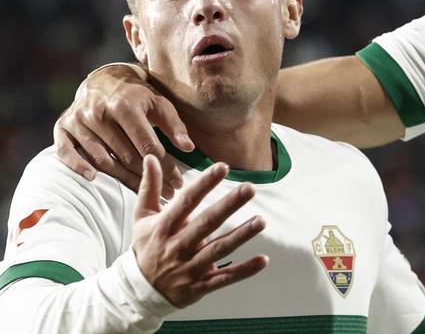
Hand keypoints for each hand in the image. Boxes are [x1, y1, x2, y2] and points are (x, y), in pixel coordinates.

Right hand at [55, 63, 191, 197]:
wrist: (103, 80)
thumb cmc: (137, 96)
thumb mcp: (160, 104)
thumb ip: (175, 126)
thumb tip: (189, 148)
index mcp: (125, 105)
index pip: (146, 144)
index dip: (164, 166)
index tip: (178, 182)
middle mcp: (99, 113)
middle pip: (125, 155)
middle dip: (147, 176)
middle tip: (167, 193)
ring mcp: (78, 120)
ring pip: (102, 159)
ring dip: (123, 179)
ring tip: (144, 191)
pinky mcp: (62, 127)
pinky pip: (66, 151)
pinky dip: (77, 166)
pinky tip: (93, 179)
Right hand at [132, 156, 267, 307]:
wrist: (137, 292)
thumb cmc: (145, 247)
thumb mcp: (141, 218)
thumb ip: (150, 188)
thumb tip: (151, 157)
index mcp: (164, 227)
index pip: (186, 202)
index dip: (204, 184)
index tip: (222, 167)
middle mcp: (178, 246)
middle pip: (206, 223)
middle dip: (228, 206)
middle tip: (250, 188)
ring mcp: (190, 267)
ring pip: (219, 250)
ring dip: (241, 236)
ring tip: (261, 221)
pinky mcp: (200, 285)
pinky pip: (225, 278)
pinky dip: (244, 270)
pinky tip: (264, 260)